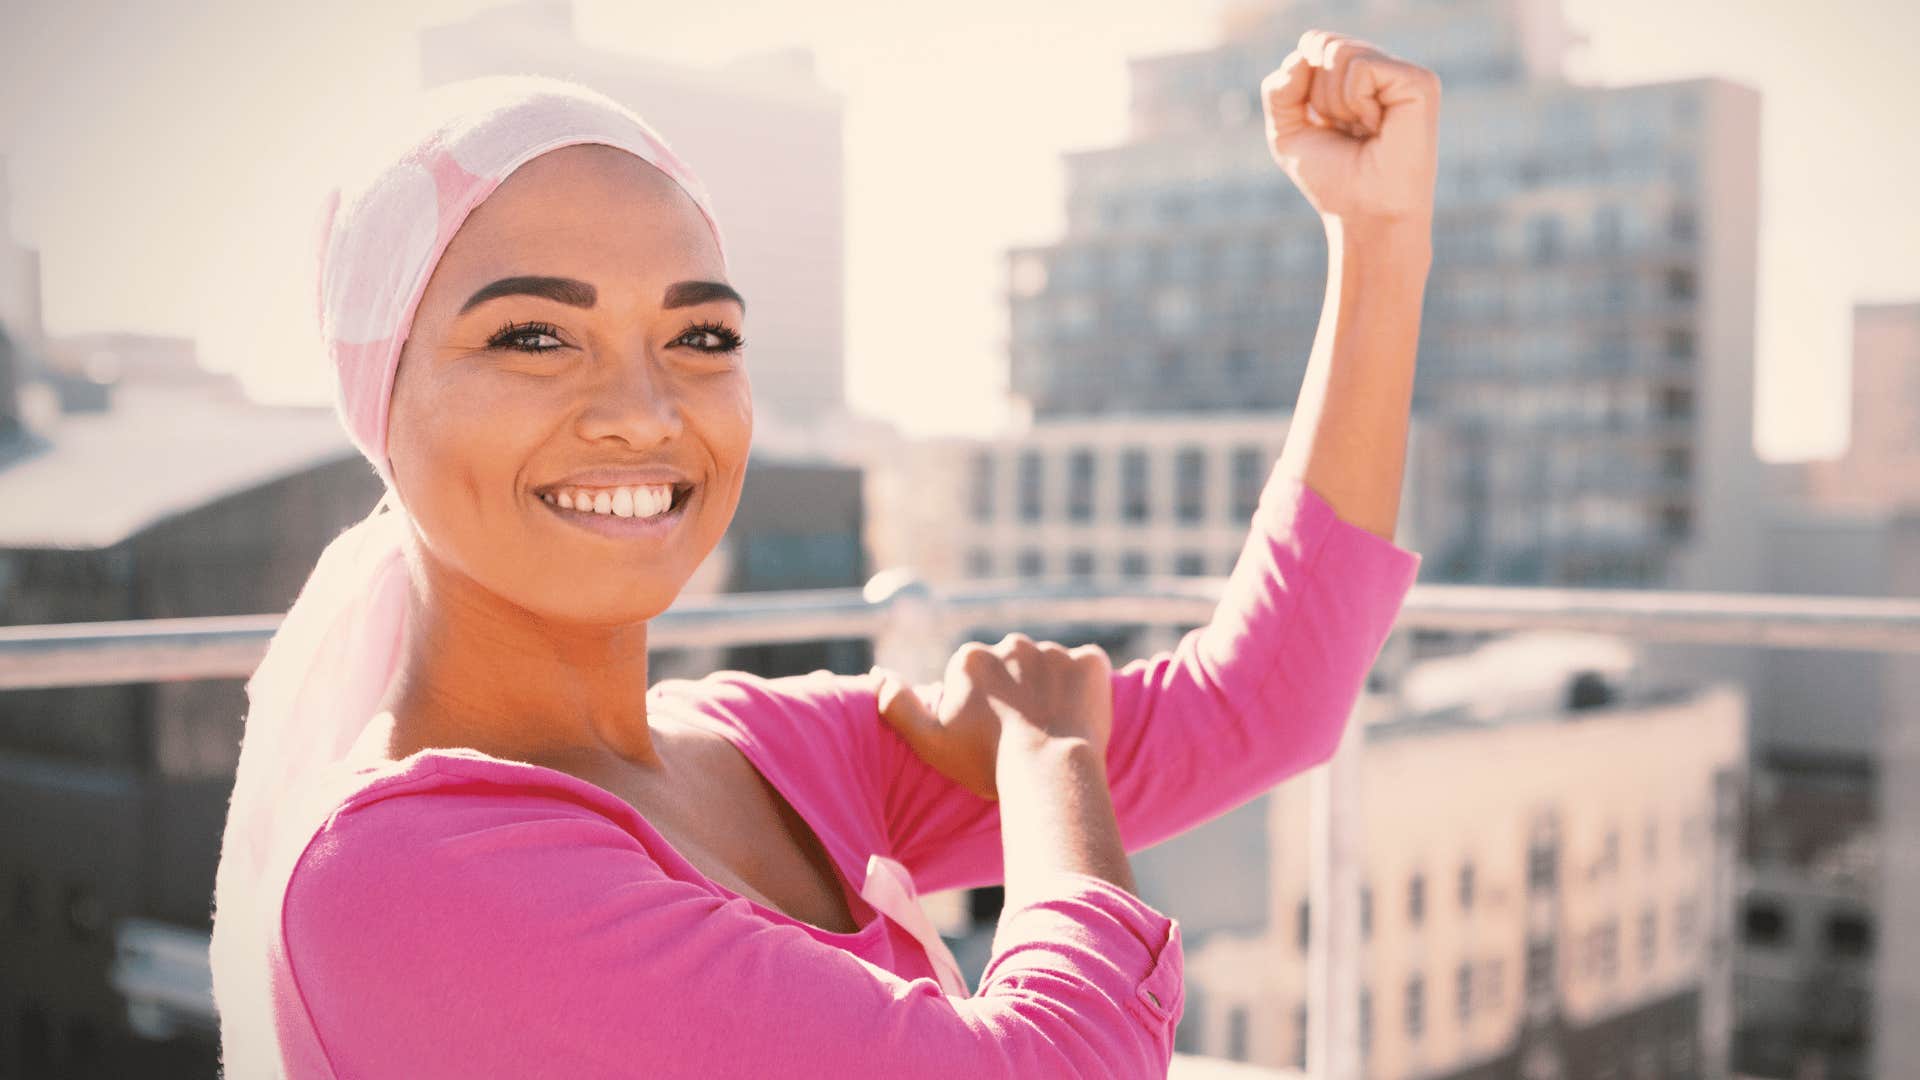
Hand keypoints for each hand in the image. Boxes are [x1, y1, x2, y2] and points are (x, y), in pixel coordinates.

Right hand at [874, 633, 1112, 801]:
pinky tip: (1082, 717)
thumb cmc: (987, 761)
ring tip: (1054, 731)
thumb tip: (878, 674)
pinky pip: (1089, 669)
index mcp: (971, 658)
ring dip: (1052, 690)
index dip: (982, 708)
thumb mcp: (929, 740)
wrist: (1049, 772)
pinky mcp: (1091, 662)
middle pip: (1013, 667)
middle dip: (1017, 692)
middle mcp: (1012, 643)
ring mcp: (1055, 650)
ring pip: (1050, 668)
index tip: (991, 735)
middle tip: (1024, 734)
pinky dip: (1087, 688)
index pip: (975, 677)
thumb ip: (897, 705)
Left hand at [1262, 28, 1439, 226]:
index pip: (1313, 44)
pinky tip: (1377, 128)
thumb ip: (1280, 90)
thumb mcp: (1287, 133)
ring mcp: (1403, 74)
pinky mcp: (1418, 82)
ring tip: (1363, 131)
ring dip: (1335, 103)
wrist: (1364, 215)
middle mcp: (1383, 71)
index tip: (1325, 125)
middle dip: (1317, 96)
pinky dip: (1355, 102)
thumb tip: (1301, 56)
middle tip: (1346, 131)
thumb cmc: (1333, 180)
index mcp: (1358, 78)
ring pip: (1340, 52)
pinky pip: (1361, 67)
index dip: (1301, 85)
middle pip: (1322, 45)